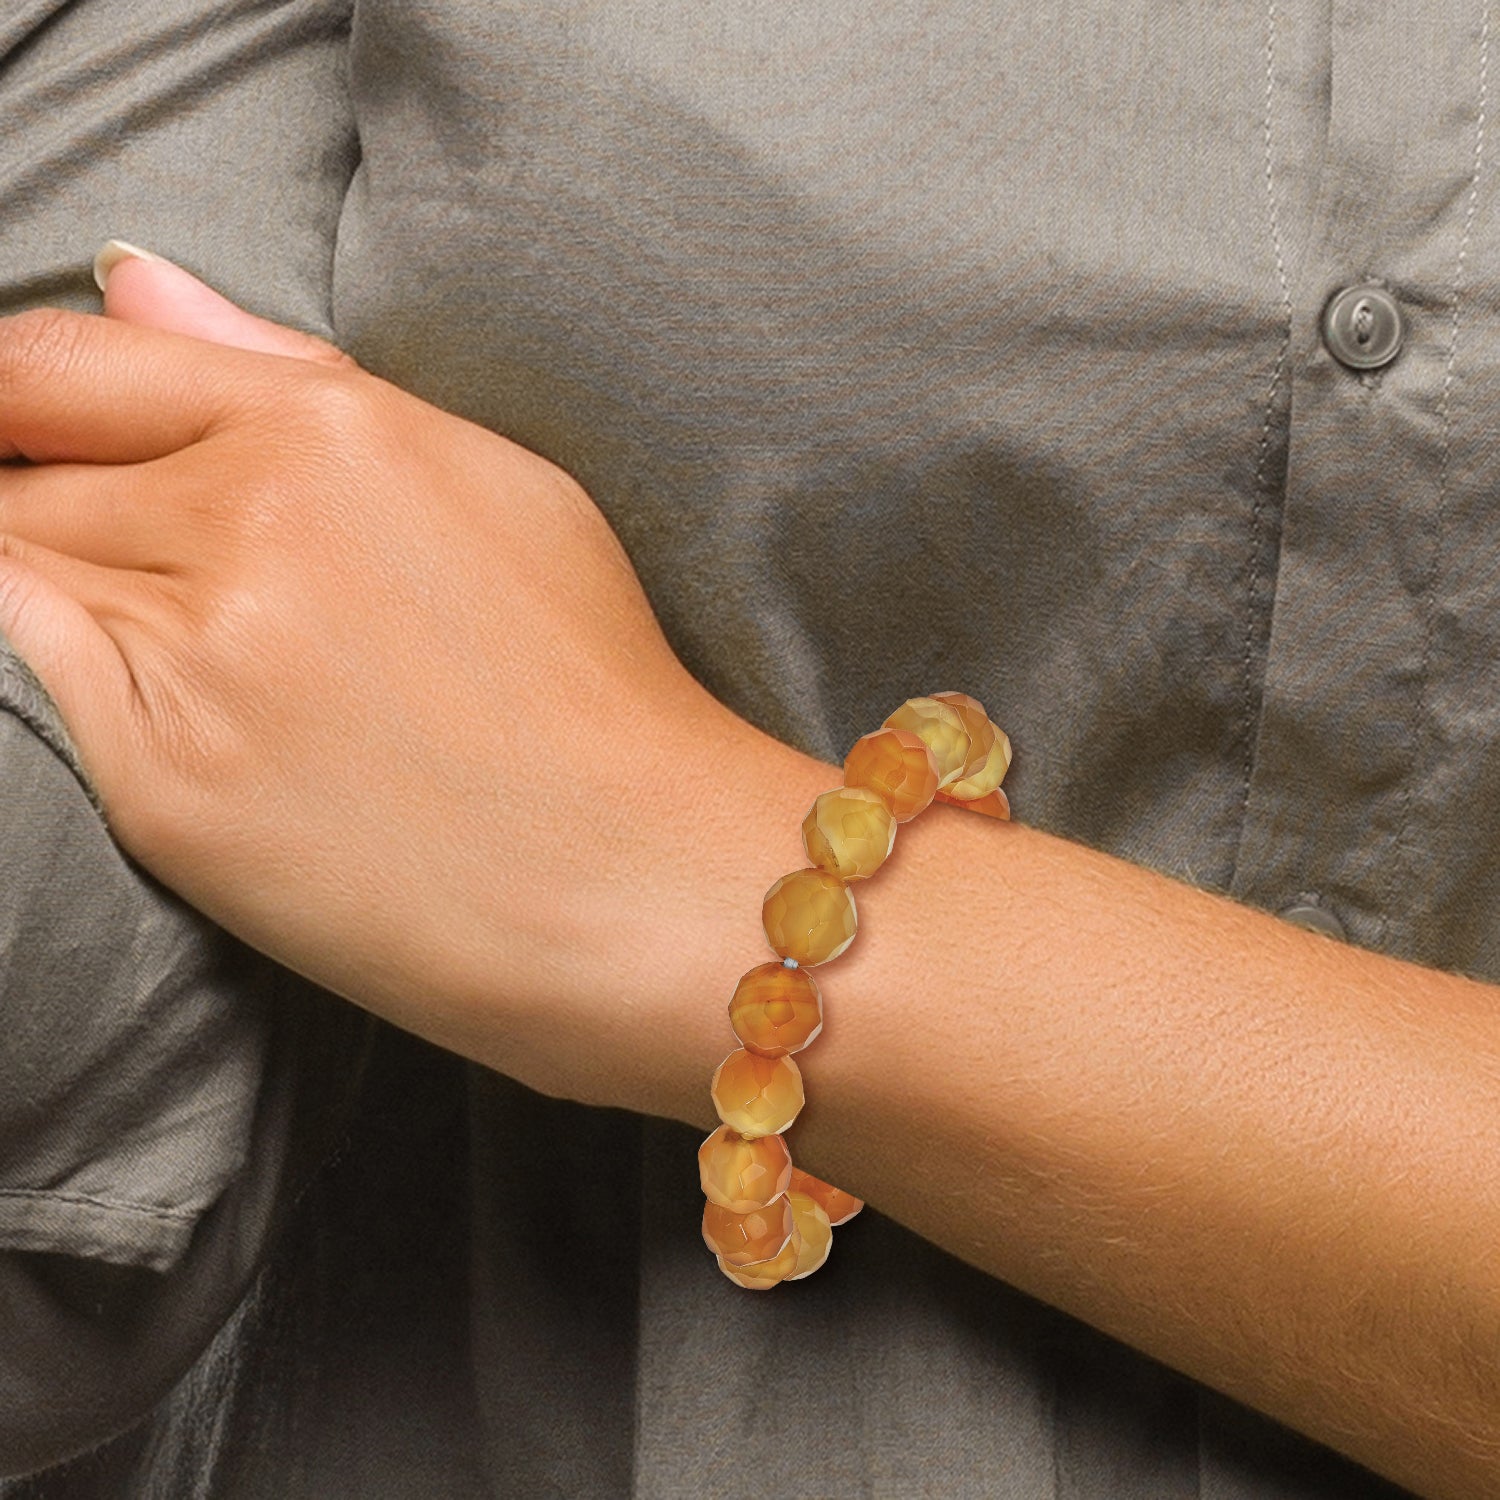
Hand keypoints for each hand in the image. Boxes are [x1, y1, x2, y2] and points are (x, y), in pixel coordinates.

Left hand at [0, 251, 732, 1107]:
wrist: (638, 879)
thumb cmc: (593, 687)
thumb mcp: (493, 484)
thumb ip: (293, 374)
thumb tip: (138, 283)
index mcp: (333, 432)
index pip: (65, 362)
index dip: (16, 400)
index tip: (27, 439)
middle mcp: (252, 521)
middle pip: (23, 470)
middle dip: (38, 503)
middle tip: (150, 582)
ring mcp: (201, 655)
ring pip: (15, 571)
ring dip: (60, 596)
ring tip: (196, 660)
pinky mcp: (165, 786)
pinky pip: (33, 683)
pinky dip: (59, 676)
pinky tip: (171, 712)